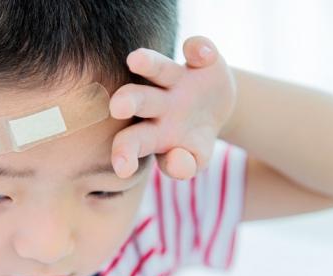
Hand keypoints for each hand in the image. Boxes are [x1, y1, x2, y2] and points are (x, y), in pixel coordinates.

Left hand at [110, 36, 236, 178]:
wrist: (215, 108)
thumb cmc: (193, 139)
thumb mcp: (194, 157)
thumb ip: (185, 165)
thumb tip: (180, 164)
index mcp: (149, 132)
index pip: (131, 141)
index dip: (125, 153)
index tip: (123, 169)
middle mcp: (156, 103)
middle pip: (138, 100)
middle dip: (128, 102)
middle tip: (117, 106)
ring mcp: (177, 79)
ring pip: (159, 68)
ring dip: (149, 63)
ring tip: (136, 59)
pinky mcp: (202, 60)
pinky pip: (199, 49)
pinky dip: (200, 49)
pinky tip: (202, 54)